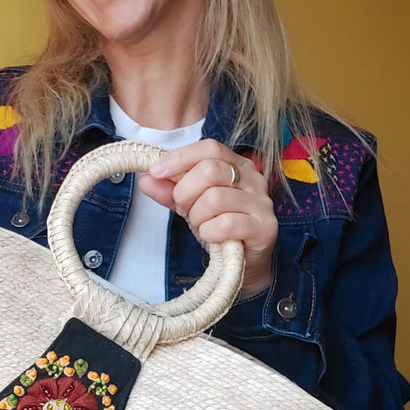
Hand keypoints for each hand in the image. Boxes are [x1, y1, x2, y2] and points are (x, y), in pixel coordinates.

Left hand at [138, 139, 276, 296]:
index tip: (154, 171)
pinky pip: (226, 224)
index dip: (180, 158)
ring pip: (215, 198)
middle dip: (185, 192)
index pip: (209, 148)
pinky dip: (209, 232)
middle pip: (210, 170)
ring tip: (201, 224)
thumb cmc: (219, 226)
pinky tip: (212, 236)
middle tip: (184, 209)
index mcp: (237, 164)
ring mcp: (261, 202)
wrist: (244, 261)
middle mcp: (253, 178)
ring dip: (197, 216)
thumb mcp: (190, 204)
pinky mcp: (264, 227)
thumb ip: (169, 191)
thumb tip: (145, 179)